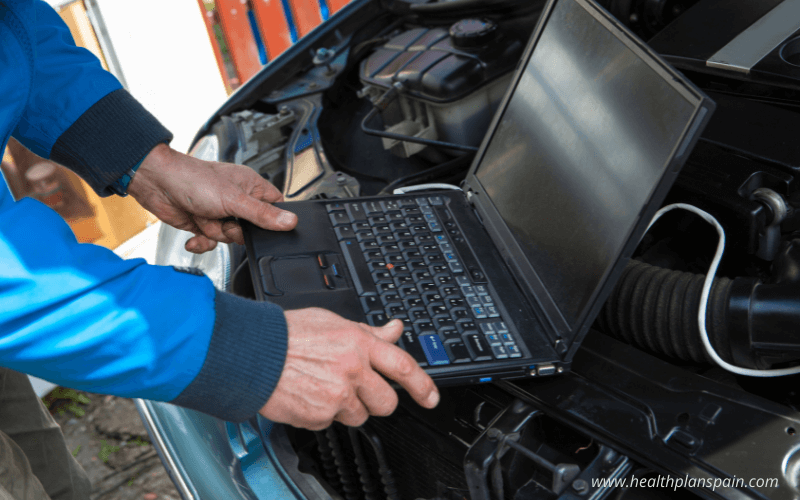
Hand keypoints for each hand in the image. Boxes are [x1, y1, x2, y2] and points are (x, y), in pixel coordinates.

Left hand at [128, 144, 297, 252]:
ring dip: (215, 233)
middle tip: (226, 221)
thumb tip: (290, 222)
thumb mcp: (234, 200)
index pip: (274, 208)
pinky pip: (211, 242)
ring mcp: (219, 212)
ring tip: (205, 219)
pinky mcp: (203, 223)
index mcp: (250, 187)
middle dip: (235, 231)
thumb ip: (262, 214)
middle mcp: (236, 200)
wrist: (156, 183)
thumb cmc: (192, 179)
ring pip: (230, 237)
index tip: (261, 227)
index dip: (272, 220)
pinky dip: (202, 242)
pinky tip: (195, 235)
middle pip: (251, 229)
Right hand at [260, 308, 439, 429]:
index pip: (403, 366)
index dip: (423, 385)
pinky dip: (323, 413)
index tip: (431, 397)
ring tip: (323, 386)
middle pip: (387, 402)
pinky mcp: (320, 416)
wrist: (252, 354)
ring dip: (348, 407)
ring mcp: (337, 395)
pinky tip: (309, 394)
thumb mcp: (333, 322)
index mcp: (358, 343)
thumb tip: (395, 329)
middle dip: (378, 400)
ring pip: (360, 415)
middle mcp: (352, 369)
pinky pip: (332, 422)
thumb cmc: (288, 335)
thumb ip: (368, 331)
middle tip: (359, 390)